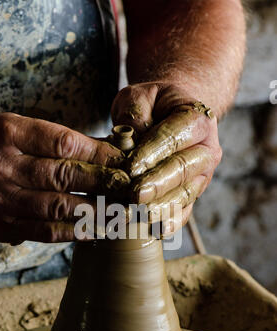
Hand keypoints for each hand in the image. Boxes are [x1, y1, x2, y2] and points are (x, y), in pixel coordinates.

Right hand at [0, 113, 128, 242]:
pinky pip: (45, 231)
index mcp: (9, 133)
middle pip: (64, 175)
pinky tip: (96, 230)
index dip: (100, 154)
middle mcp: (2, 166)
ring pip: (59, 207)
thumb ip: (58, 141)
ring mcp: (0, 199)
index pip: (65, 144)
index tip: (124, 161)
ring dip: (96, 211)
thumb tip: (109, 151)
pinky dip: (75, 232)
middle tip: (130, 188)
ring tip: (120, 212)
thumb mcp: (18, 131)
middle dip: (104, 183)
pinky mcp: (1, 226)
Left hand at [112, 82, 221, 235]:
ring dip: (160, 208)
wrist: (171, 116)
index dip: (152, 152)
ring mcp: (202, 176)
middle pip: (182, 169)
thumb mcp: (140, 96)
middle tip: (134, 196)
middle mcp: (206, 150)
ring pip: (184, 194)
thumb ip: (134, 112)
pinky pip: (185, 211)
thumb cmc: (153, 106)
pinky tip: (156, 231)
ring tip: (137, 216)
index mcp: (197, 120)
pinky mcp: (193, 194)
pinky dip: (171, 222)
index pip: (174, 137)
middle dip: (157, 185)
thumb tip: (128, 137)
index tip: (131, 167)